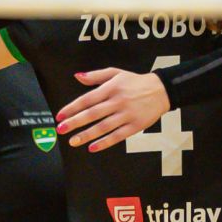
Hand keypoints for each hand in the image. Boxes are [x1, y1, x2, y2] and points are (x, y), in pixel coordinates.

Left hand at [56, 69, 170, 148]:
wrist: (162, 90)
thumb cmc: (136, 82)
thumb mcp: (116, 73)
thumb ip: (96, 75)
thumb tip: (78, 76)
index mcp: (111, 88)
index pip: (87, 99)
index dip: (72, 108)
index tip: (60, 115)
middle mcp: (118, 101)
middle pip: (93, 113)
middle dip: (75, 122)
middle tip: (61, 129)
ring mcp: (127, 115)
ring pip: (104, 127)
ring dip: (87, 135)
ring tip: (73, 141)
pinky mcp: (135, 126)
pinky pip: (117, 136)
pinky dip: (105, 142)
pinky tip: (92, 147)